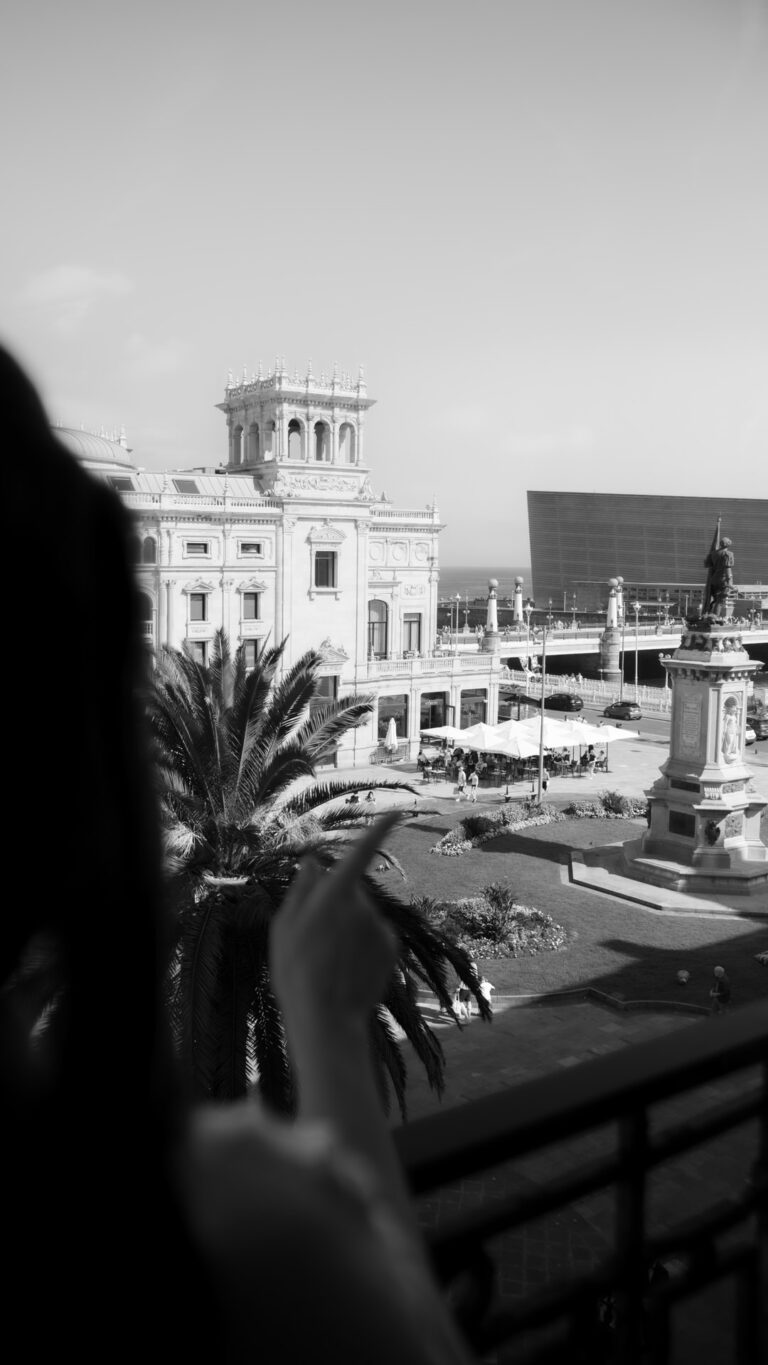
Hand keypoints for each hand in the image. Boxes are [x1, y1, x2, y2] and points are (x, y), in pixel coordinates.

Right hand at [270, 812, 400, 1037]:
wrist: (326, 1019)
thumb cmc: (295, 971)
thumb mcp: (284, 926)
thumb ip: (302, 889)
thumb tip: (313, 860)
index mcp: (335, 894)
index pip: (361, 853)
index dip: (379, 829)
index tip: (396, 812)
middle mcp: (363, 905)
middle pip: (351, 891)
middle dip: (337, 903)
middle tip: (313, 937)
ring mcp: (380, 926)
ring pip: (363, 913)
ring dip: (348, 926)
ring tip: (328, 958)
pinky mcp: (391, 946)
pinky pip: (375, 933)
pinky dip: (363, 943)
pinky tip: (347, 966)